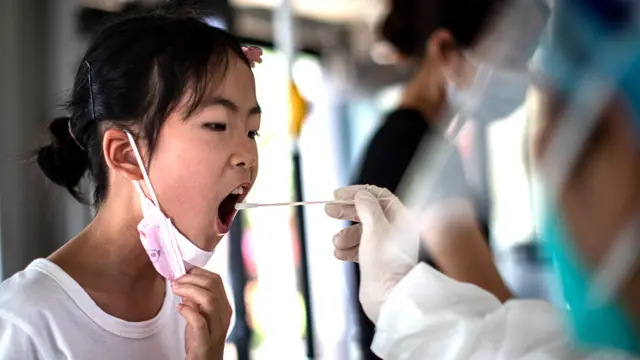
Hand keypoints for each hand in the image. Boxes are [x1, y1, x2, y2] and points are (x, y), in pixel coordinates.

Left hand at [172, 267, 230, 359]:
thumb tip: (184, 281)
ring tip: (175, 290)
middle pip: (213, 286)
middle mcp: (224, 316)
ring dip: (189, 290)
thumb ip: (194, 299)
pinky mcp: (205, 343)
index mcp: (224, 307)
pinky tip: (180, 308)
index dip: (198, 272)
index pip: (216, 280)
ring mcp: (217, 329)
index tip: (182, 272)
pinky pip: (200, 322)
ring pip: (209, 300)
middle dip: (191, 278)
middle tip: (175, 280)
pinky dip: (188, 312)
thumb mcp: (199, 315)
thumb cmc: (200, 339)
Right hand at [325, 185, 419, 321]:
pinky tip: (339, 254)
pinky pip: (358, 248)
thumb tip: (361, 194)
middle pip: (367, 212)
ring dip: (345, 235)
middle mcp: (394, 230)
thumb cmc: (385, 262)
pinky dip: (347, 249)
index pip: (378, 196)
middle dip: (346, 211)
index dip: (357, 192)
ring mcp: (385, 247)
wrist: (387, 298)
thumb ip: (367, 207)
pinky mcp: (375, 261)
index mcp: (401, 218)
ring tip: (337, 244)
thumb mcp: (375, 228)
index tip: (338, 194)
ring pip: (360, 232)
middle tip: (327, 210)